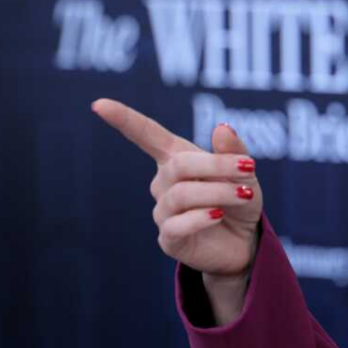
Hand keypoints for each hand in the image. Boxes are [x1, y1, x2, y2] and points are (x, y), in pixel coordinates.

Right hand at [91, 98, 262, 279]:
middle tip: (248, 168)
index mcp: (177, 159)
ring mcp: (164, 212)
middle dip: (216, 165)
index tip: (99, 105)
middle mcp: (163, 184)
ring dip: (218, 192)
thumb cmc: (240, 202)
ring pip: (181, 195)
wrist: (246, 242)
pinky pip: (178, 225)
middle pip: (178, 165)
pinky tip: (218, 216)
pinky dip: (201, 218)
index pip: (147, 135)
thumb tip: (222, 127)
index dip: (125, 120)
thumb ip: (234, 152)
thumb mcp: (245, 174)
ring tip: (244, 195)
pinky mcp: (169, 239)